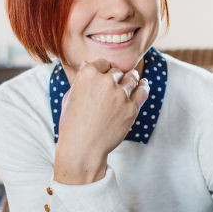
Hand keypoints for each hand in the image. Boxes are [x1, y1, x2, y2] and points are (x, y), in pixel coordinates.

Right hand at [54, 59, 149, 184]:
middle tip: (115, 84)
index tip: (105, 75)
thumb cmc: (72, 124)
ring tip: (133, 79)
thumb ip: (81, 79)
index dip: (104, 70)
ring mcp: (120, 95)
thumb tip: (86, 63)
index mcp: (87, 75)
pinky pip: (142, 92)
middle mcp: (105, 81)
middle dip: (116, 77)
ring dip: (131, 78)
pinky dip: (144, 86)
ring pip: (132, 78)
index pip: (102, 63)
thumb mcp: (69, 97)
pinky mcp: (132, 108)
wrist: (82, 148)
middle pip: (117, 71)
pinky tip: (144, 84)